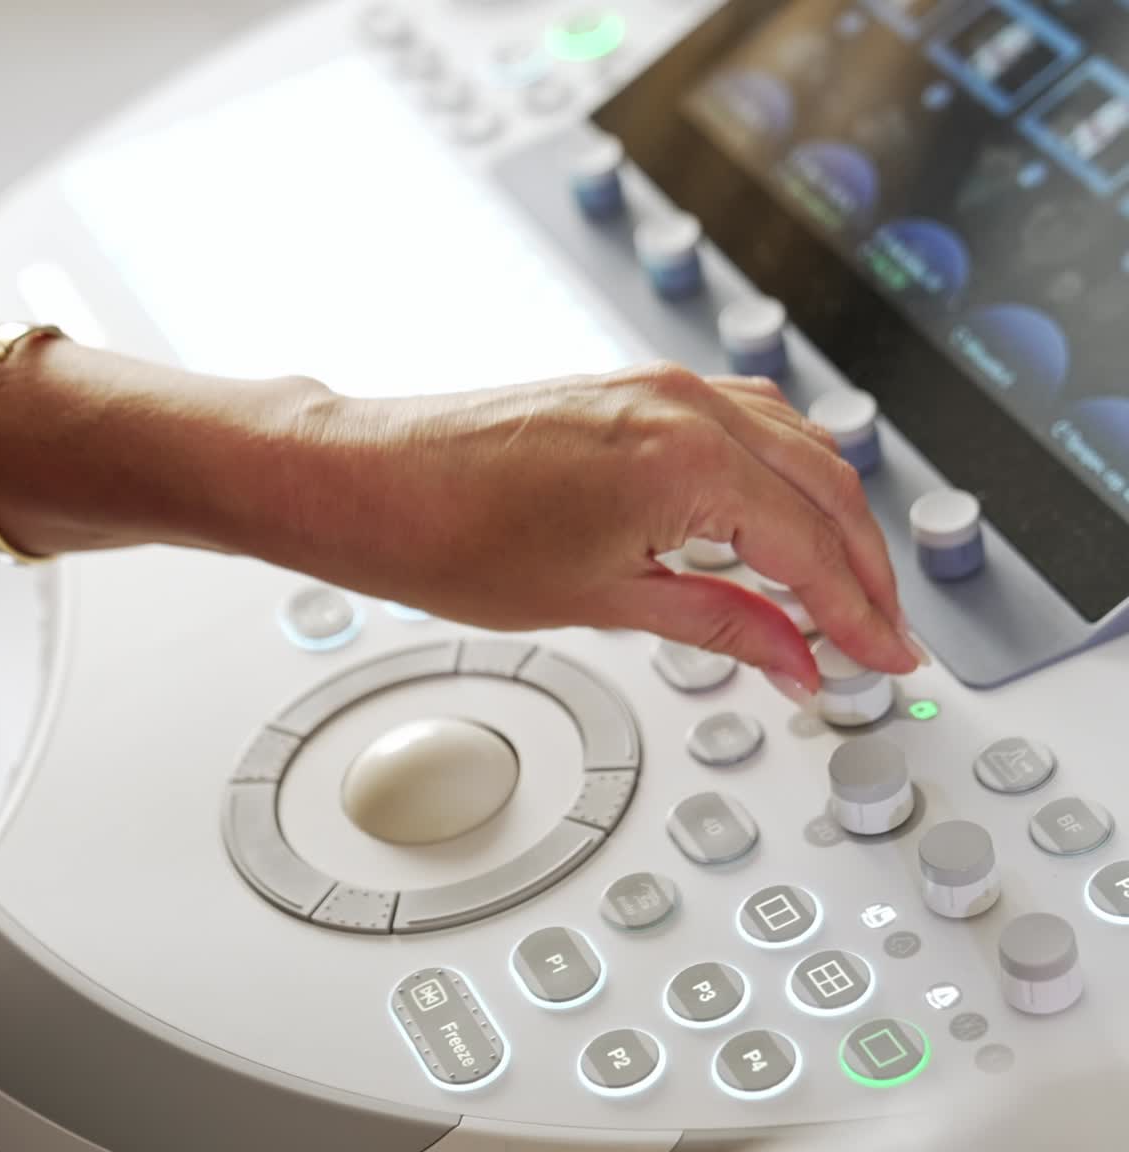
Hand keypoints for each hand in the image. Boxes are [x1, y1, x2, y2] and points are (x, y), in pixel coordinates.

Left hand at [210, 363, 922, 694]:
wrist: (367, 481)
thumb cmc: (451, 538)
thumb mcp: (603, 600)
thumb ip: (720, 623)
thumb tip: (794, 657)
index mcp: (688, 460)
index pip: (814, 548)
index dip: (863, 614)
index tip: (889, 657)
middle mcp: (687, 406)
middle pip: (827, 490)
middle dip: (864, 570)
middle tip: (879, 636)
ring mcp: (662, 387)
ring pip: (796, 450)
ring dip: (829, 520)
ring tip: (840, 593)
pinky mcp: (636, 390)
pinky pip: (747, 426)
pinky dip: (782, 480)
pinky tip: (779, 524)